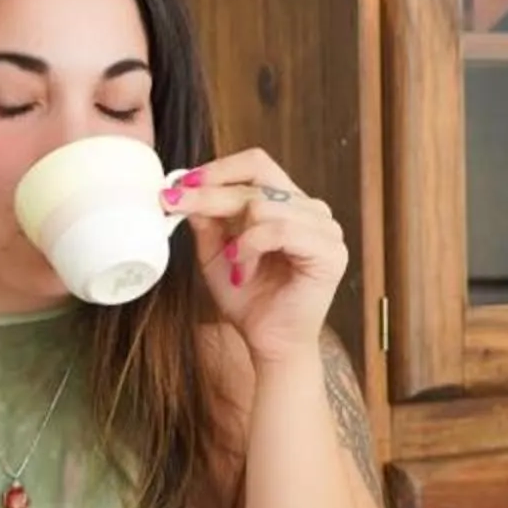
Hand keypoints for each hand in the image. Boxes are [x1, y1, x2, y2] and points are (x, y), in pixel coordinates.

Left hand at [162, 147, 346, 369]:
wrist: (268, 343)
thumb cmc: (249, 300)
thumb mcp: (215, 253)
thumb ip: (206, 220)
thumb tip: (184, 188)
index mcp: (289, 203)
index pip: (256, 165)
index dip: (218, 169)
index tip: (180, 184)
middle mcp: (311, 210)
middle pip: (257, 182)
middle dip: (210, 195)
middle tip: (176, 205)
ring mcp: (325, 229)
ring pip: (264, 205)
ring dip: (236, 236)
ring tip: (232, 264)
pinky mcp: (330, 252)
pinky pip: (280, 230)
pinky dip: (252, 247)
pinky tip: (242, 270)